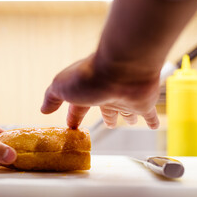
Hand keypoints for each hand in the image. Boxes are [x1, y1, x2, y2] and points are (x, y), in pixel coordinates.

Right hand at [41, 54, 159, 128]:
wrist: (122, 69)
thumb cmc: (90, 77)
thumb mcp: (62, 87)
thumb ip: (52, 97)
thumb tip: (43, 108)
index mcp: (87, 91)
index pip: (79, 108)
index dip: (75, 118)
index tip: (72, 127)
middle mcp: (107, 94)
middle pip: (106, 109)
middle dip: (106, 117)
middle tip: (108, 125)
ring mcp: (126, 98)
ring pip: (126, 110)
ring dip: (126, 116)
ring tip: (129, 122)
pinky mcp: (143, 103)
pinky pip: (149, 115)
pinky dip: (151, 121)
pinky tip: (154, 126)